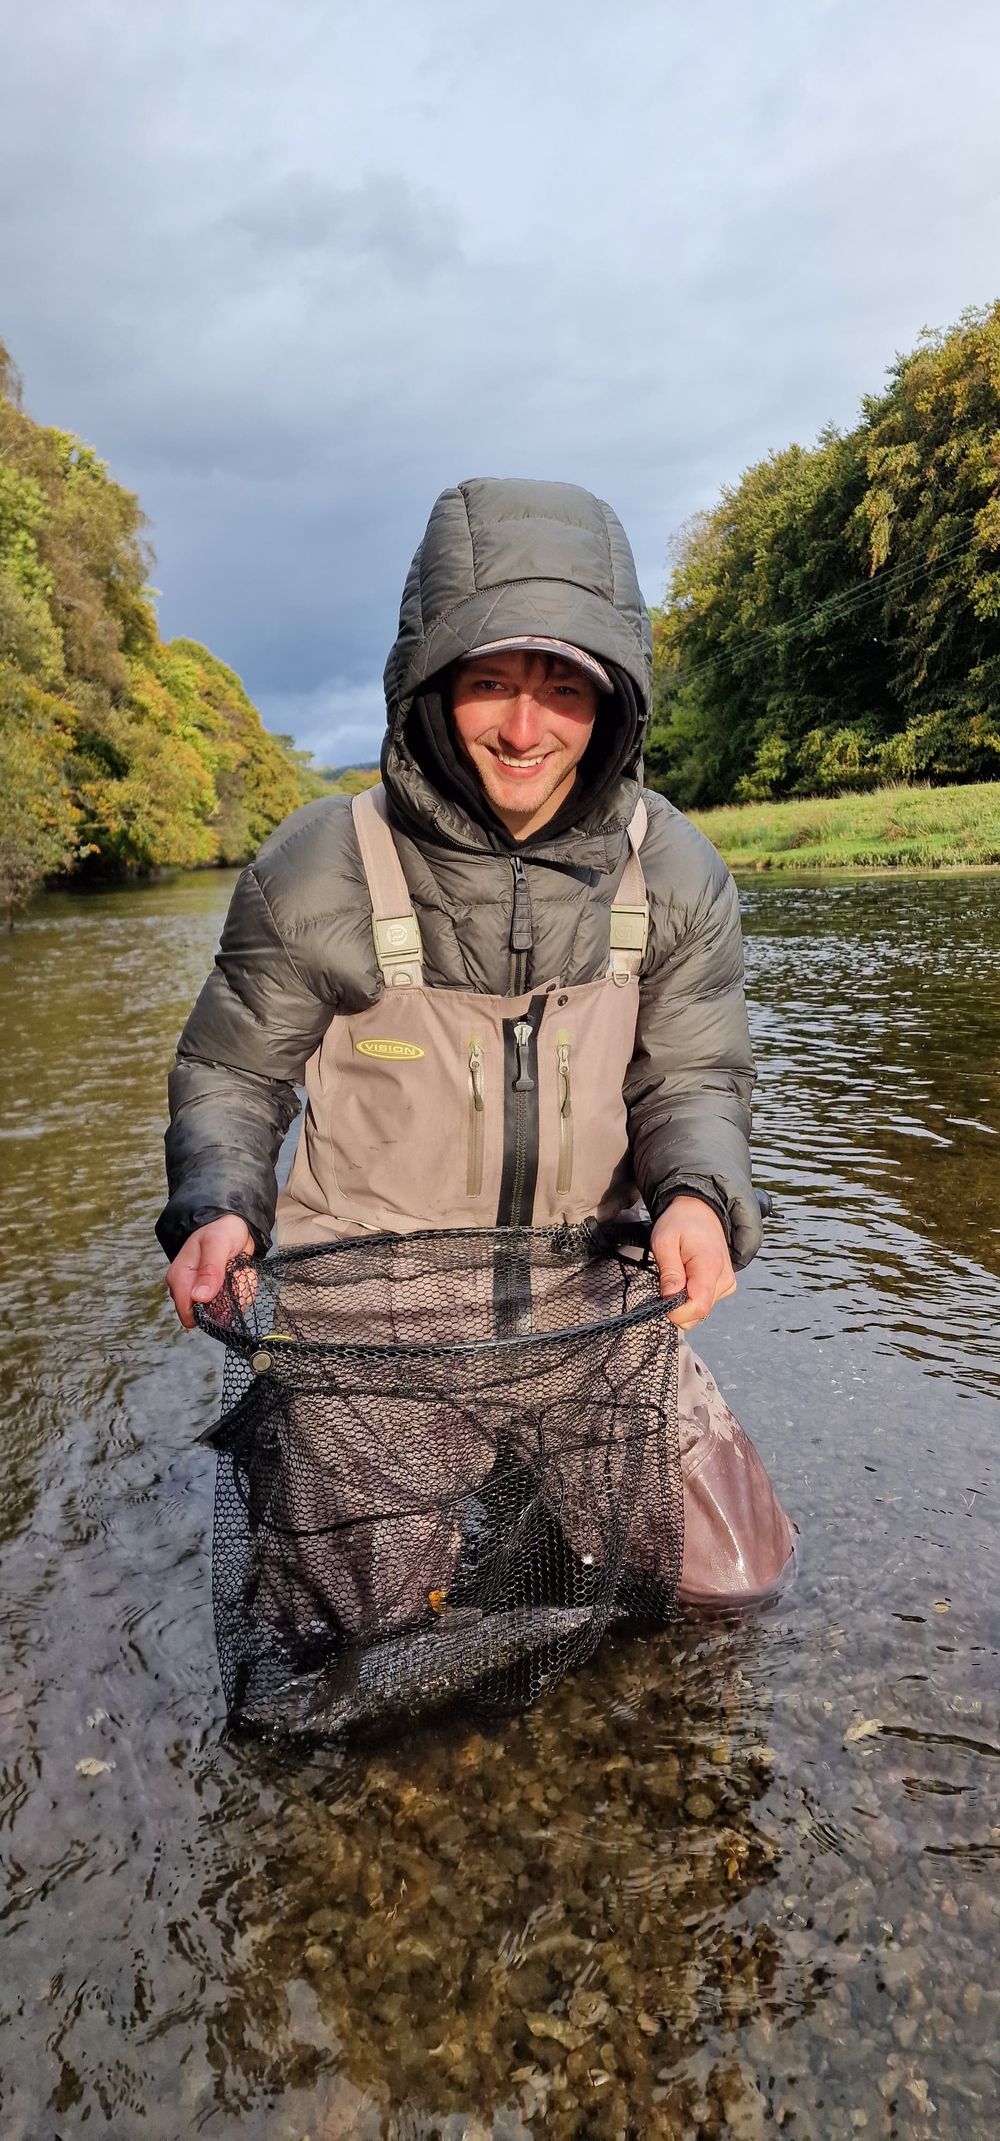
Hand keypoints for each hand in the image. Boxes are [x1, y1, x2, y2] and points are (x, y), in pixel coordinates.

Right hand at [166, 1215, 254, 1328]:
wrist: (234, 1225)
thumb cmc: (221, 1230)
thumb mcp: (217, 1244)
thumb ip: (210, 1270)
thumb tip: (199, 1298)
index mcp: (180, 1278)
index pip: (188, 1313)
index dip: (209, 1309)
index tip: (224, 1289)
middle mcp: (190, 1289)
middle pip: (212, 1314)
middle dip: (230, 1297)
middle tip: (235, 1272)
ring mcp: (205, 1293)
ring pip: (228, 1310)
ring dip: (240, 1290)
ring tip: (238, 1269)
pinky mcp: (219, 1293)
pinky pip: (237, 1303)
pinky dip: (245, 1288)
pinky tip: (241, 1272)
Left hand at [650, 1197, 736, 1330]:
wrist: (700, 1210)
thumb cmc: (680, 1222)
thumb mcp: (664, 1241)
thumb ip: (669, 1272)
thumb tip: (669, 1301)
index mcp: (710, 1266)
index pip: (698, 1307)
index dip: (676, 1311)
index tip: (662, 1298)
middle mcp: (725, 1278)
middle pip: (698, 1312)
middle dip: (677, 1304)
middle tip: (669, 1278)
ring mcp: (727, 1283)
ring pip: (700, 1310)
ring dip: (684, 1299)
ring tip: (679, 1271)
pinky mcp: (726, 1285)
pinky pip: (704, 1302)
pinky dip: (691, 1295)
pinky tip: (688, 1275)